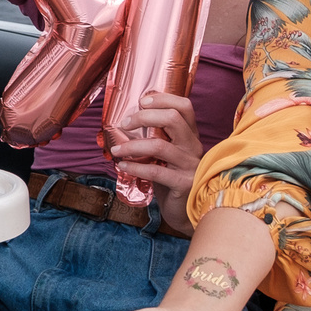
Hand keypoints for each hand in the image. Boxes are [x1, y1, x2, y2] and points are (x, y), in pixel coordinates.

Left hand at [106, 90, 202, 232]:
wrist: (186, 211)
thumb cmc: (172, 179)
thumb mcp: (168, 155)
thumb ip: (158, 138)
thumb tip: (128, 121)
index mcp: (191, 135)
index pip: (184, 106)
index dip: (163, 99)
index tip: (142, 101)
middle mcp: (193, 147)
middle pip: (173, 118)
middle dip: (144, 117)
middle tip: (125, 124)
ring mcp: (190, 165)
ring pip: (160, 145)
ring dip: (132, 145)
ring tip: (116, 149)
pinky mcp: (183, 184)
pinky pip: (155, 171)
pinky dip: (135, 167)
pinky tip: (123, 166)